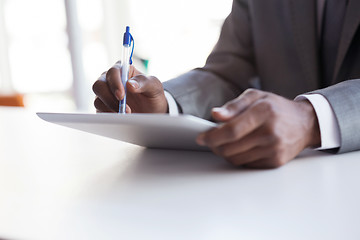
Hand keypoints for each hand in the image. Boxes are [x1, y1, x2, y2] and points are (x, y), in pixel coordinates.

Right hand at [92, 61, 167, 112]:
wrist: (153, 112)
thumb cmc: (152, 95)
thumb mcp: (154, 87)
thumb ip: (144, 82)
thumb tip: (130, 84)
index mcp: (123, 70)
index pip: (112, 72)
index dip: (114, 83)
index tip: (121, 95)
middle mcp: (110, 81)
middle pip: (99, 85)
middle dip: (109, 97)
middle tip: (123, 107)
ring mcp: (105, 95)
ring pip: (97, 100)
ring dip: (111, 108)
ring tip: (127, 113)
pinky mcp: (104, 108)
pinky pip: (100, 112)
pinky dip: (110, 115)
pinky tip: (121, 117)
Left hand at [196, 89, 320, 167]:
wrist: (305, 124)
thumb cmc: (276, 108)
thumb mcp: (256, 97)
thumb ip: (234, 105)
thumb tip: (215, 115)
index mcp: (264, 112)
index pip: (231, 130)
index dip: (212, 136)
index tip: (201, 138)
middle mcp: (270, 132)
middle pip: (231, 147)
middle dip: (215, 145)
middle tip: (211, 140)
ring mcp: (274, 149)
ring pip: (236, 159)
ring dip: (224, 153)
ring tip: (224, 143)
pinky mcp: (276, 162)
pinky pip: (247, 165)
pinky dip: (238, 158)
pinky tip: (239, 148)